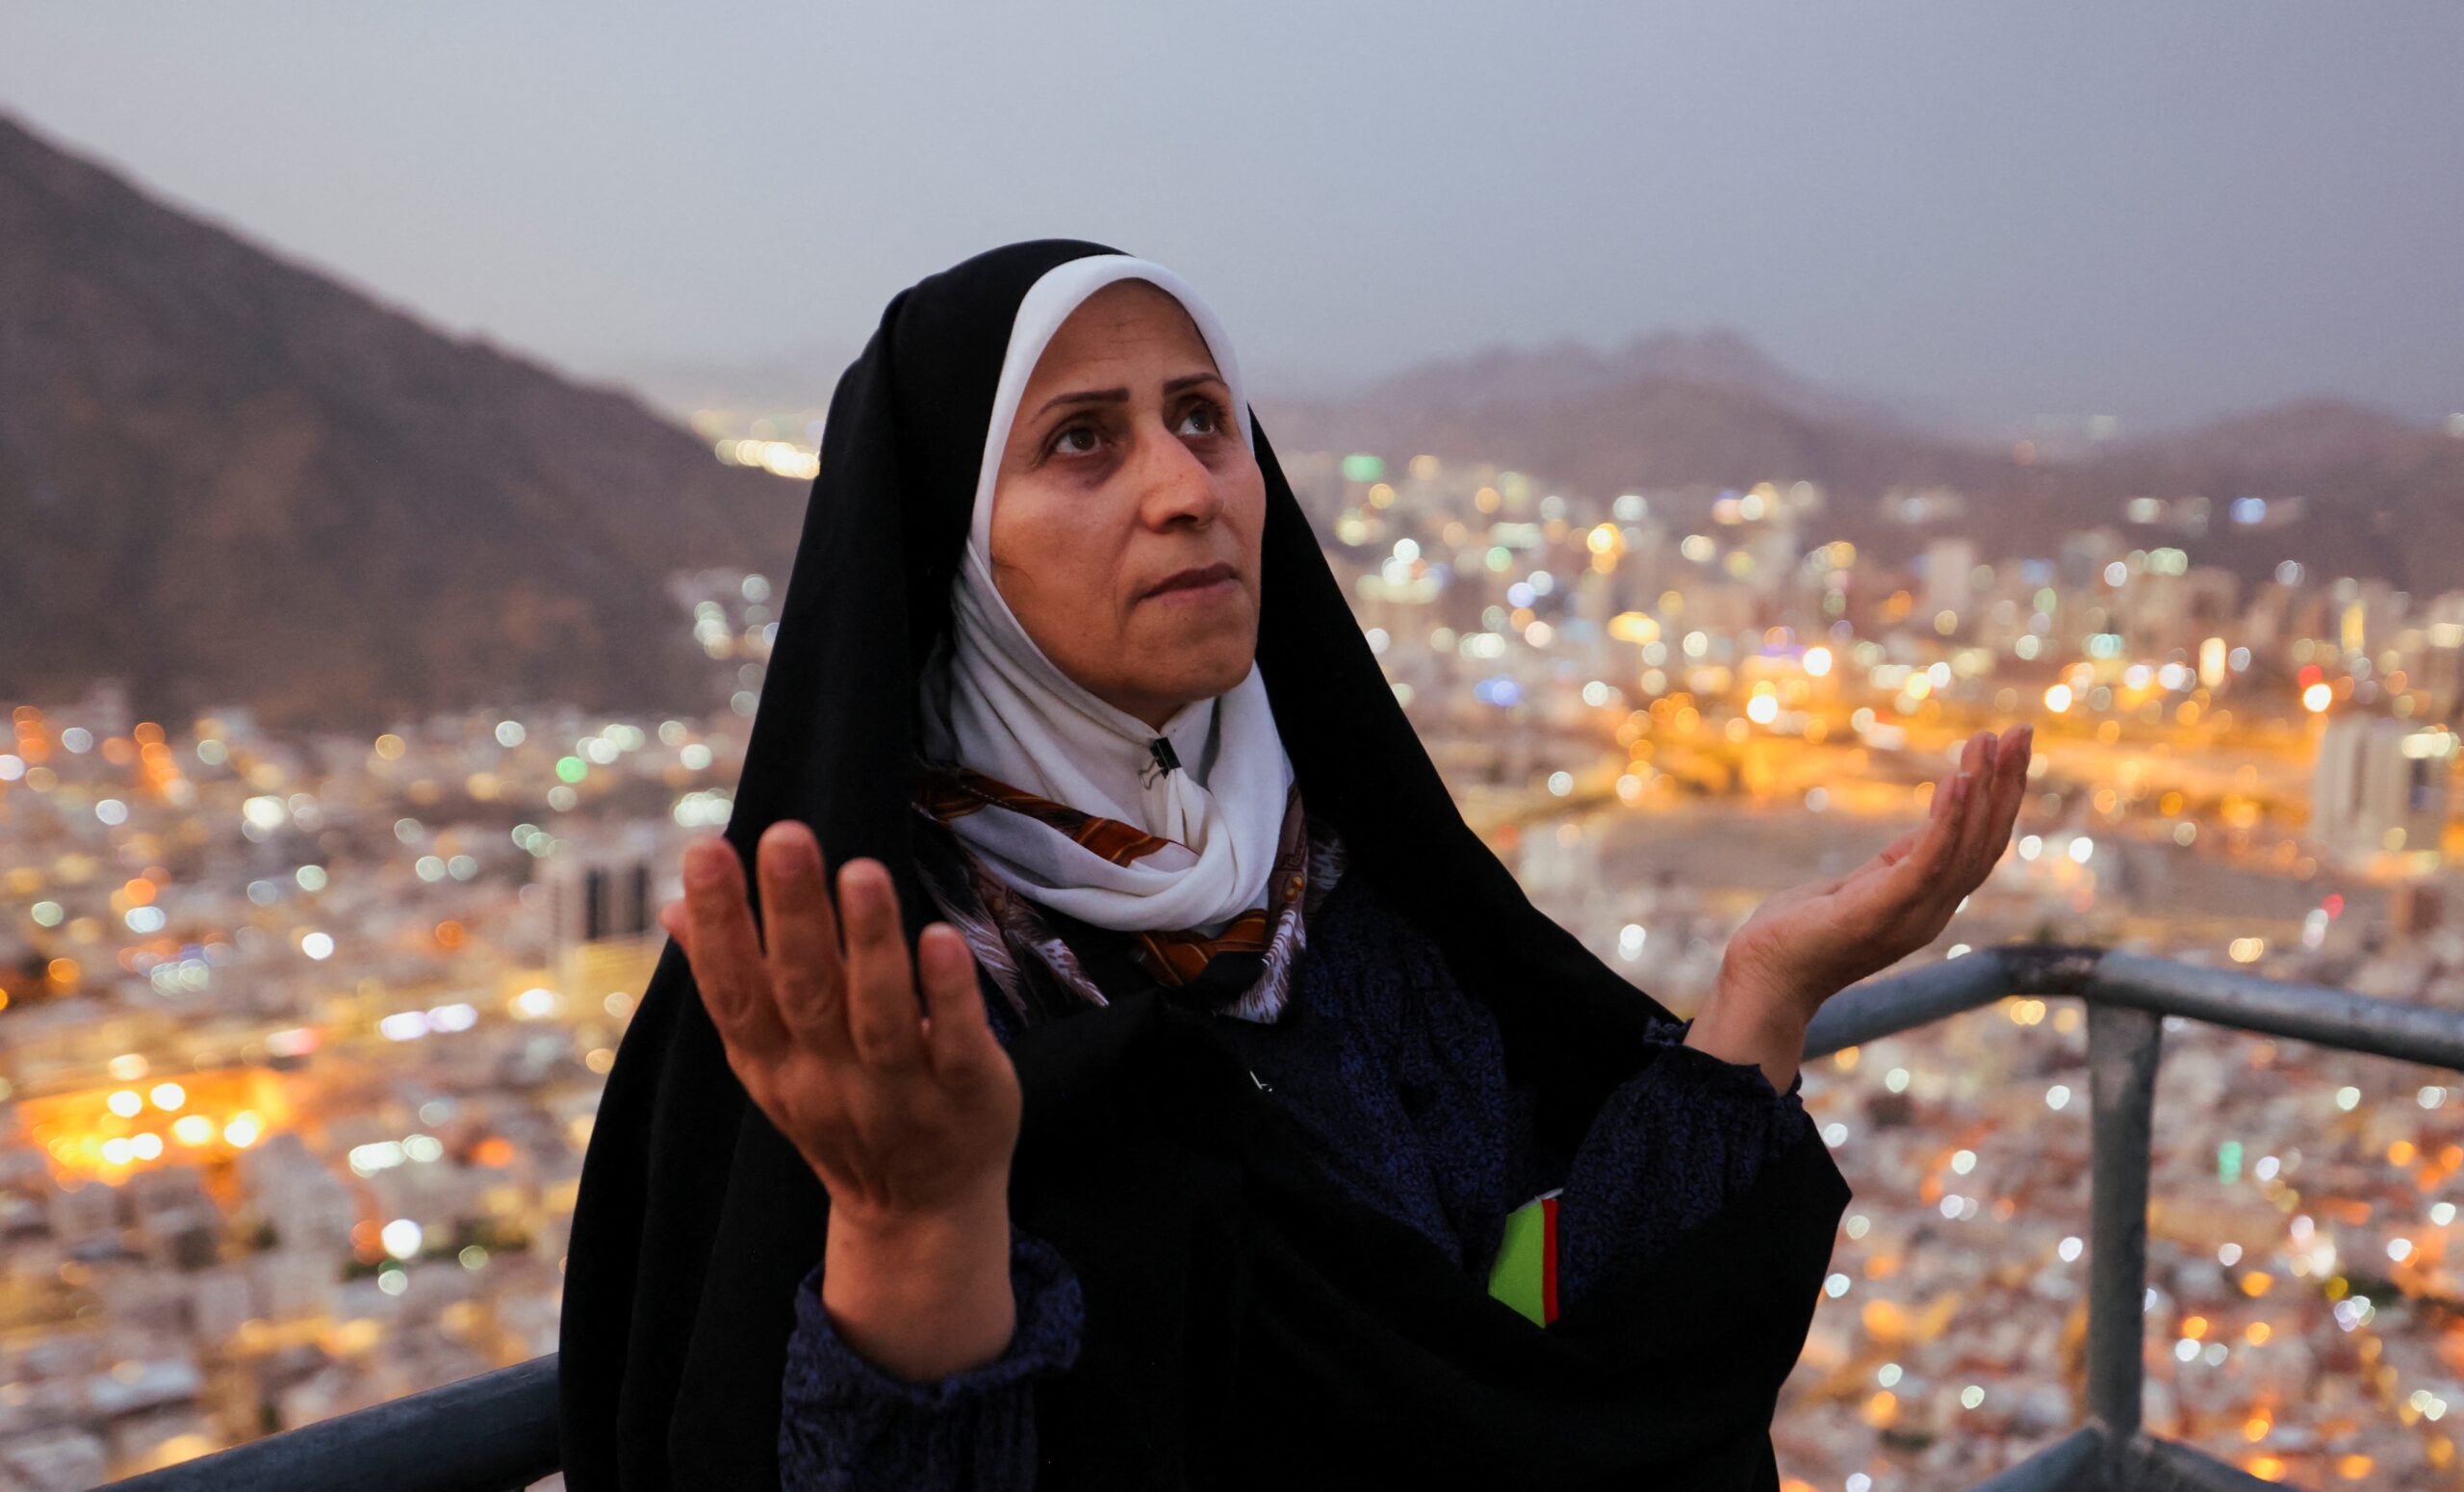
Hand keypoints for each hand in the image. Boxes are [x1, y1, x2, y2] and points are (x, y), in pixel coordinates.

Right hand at [665, 823, 1021, 1378]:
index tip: (706, 850)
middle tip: (786, 834)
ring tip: (862, 870)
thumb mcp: (771, 1060)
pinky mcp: (968, 1096)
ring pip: (879, 1017)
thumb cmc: (841, 1110)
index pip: (736, 991)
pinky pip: (956, 1045)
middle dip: (792, 913)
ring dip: (870, 943)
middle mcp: (827, 1080)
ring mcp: (898, 1093)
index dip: (718, 925)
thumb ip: (733, 980)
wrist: (918, 1215)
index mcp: (773, 1064)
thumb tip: (673, 905)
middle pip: (805, 993)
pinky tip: (942, 937)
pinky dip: (948, 997)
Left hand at [1718, 724, 2033, 1031]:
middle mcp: (1932, 911)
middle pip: (1987, 842)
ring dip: (1982, 791)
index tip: (2007, 748)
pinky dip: (1948, 822)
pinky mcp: (1883, 911)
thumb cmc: (1800, 934)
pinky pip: (1929, 861)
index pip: (1980, 846)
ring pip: (1966, 847)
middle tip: (2020, 731)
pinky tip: (1955, 782)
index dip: (1999, 799)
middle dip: (2007, 785)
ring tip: (1986, 744)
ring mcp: (1912, 915)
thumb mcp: (1859, 888)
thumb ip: (1896, 865)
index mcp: (1928, 903)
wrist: (1764, 977)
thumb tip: (1925, 833)